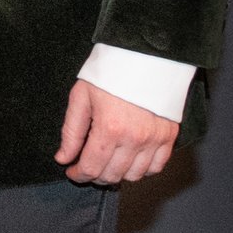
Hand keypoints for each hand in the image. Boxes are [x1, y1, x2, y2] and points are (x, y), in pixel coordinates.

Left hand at [55, 79, 178, 184]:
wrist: (143, 56)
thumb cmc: (109, 73)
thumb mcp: (81, 97)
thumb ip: (71, 132)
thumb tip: (63, 158)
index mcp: (109, 128)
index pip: (92, 167)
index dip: (79, 175)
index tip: (73, 172)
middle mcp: (134, 138)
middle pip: (113, 175)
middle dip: (95, 175)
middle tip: (88, 165)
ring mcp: (154, 139)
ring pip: (135, 175)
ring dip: (118, 174)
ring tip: (108, 162)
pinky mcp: (169, 136)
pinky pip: (157, 167)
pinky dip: (143, 169)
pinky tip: (130, 159)